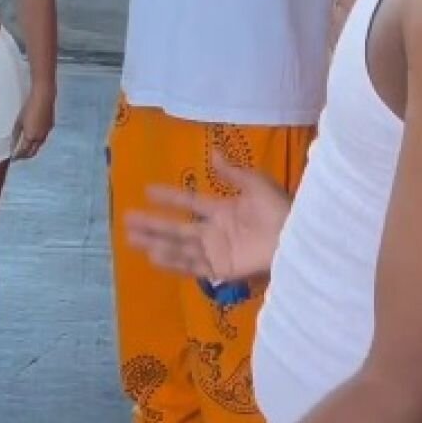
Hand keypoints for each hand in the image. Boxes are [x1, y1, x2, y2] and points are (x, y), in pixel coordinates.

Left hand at [12, 87, 55, 159]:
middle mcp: (40, 137)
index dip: (18, 156)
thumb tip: (13, 143)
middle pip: (32, 152)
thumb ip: (16, 134)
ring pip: (38, 145)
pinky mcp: (50, 127)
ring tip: (25, 149)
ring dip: (32, 149)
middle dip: (25, 156)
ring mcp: (46, 132)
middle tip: (18, 157)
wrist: (43, 97)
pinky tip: (33, 138)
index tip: (13, 158)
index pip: (23, 151)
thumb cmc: (28, 107)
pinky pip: (43, 138)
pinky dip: (37, 141)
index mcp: (31, 136)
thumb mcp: (19, 121)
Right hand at [123, 150, 291, 282]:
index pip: (189, 203)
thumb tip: (213, 152)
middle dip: (152, 224)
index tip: (147, 190)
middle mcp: (214, 232)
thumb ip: (232, 172)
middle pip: (177, 228)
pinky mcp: (221, 270)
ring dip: (156, 243)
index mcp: (223, 210)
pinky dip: (173, 262)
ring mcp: (216, 251)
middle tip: (127, 219)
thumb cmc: (278, 210)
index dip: (169, 197)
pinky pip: (192, 266)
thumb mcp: (255, 184)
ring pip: (179, 248)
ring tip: (132, 238)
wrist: (294, 238)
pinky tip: (154, 256)